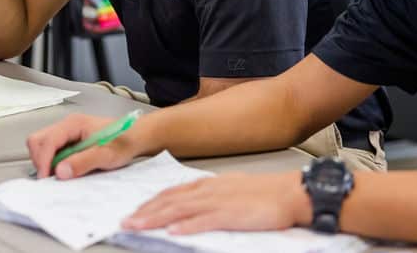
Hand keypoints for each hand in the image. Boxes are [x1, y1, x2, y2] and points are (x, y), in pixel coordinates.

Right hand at [26, 113, 143, 178]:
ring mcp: (66, 133)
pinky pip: (50, 151)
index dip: (43, 160)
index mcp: (73, 124)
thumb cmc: (123, 142)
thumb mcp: (106, 155)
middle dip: (40, 160)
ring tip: (60, 174)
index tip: (46, 178)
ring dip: (45, 162)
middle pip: (38, 140)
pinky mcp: (67, 141)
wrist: (135, 138)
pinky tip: (64, 170)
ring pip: (41, 145)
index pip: (48, 140)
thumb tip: (60, 171)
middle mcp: (66, 126)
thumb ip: (83, 162)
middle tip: (50, 178)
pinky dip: (51, 162)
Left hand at [121, 170, 309, 234]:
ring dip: (156, 218)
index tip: (134, 211)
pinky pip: (205, 221)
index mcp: (207, 184)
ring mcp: (219, 202)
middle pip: (169, 200)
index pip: (171, 192)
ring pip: (180, 209)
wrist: (291, 192)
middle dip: (145, 211)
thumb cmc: (264, 193)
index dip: (150, 202)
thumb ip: (208, 196)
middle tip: (125, 221)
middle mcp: (208, 190)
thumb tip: (188, 205)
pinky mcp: (231, 215)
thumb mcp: (229, 189)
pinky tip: (173, 231)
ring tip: (138, 225)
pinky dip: (187, 226)